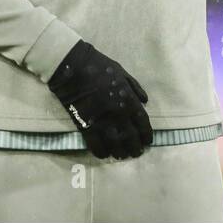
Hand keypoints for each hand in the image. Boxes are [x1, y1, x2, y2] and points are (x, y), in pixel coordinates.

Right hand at [47, 40, 152, 158]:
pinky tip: (105, 154)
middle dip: (135, 147)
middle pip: (131, 137)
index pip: (143, 123)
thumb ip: (135, 87)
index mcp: (129, 99)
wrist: (74, 67)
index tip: (147, 141)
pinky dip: (101, 152)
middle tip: (136, 153)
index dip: (146, 134)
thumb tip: (145, 101)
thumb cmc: (100, 67)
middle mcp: (118, 114)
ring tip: (122, 156)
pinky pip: (96, 145)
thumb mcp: (123, 73)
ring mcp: (102, 121)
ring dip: (120, 152)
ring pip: (115, 144)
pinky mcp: (86, 126)